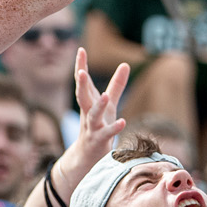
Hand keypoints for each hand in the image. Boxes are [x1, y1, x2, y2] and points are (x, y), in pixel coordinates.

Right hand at [47, 54, 127, 198]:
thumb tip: (125, 64)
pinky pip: (105, 134)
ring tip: (105, 97)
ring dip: (98, 106)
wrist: (88, 157)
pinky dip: (113, 129)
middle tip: (81, 72)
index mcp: (89, 102)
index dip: (81, 67)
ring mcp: (91, 128)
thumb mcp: (109, 105)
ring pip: (92, 116)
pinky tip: (123, 122)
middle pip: (82, 97)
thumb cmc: (98, 127)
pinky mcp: (99, 141)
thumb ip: (116, 85)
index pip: (83, 83)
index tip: (81, 50)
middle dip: (81, 85)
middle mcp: (88, 113)